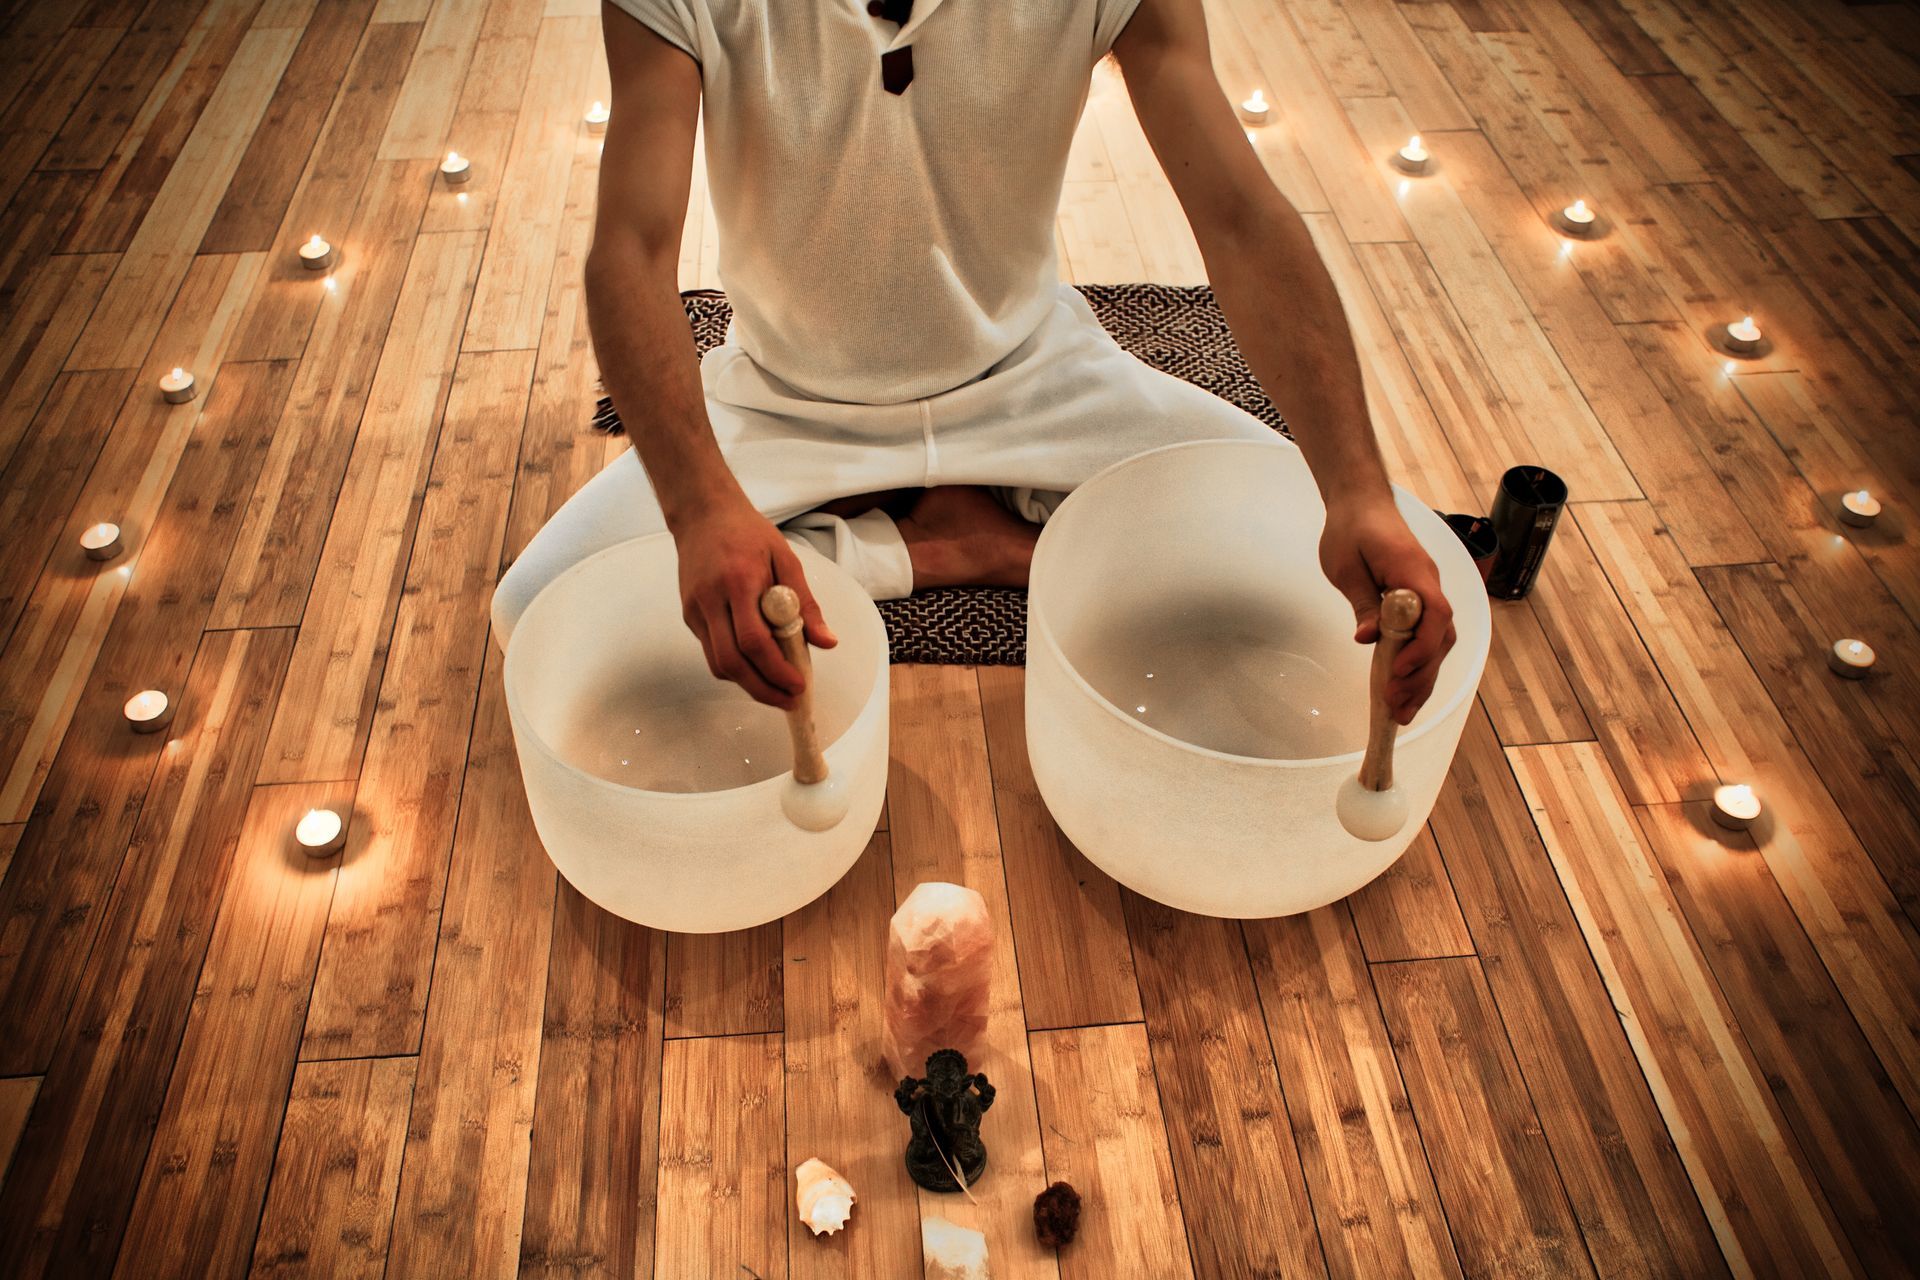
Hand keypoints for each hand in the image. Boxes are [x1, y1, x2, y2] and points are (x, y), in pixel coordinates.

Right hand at [671, 496, 836, 708]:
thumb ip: (805, 603)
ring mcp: (696, 610)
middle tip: (788, 699)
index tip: (798, 685)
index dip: (776, 670)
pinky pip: (711, 652)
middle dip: (762, 689)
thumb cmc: (749, 533)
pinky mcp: (689, 615)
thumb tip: (826, 642)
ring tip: (776, 689)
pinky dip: (735, 667)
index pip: (754, 641)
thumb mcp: (786, 559)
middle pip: (732, 662)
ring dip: (747, 684)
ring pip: (718, 664)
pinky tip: (756, 666)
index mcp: (739, 582)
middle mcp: (712, 600)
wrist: (703, 513)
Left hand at [1319, 496, 1455, 724]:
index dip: (1421, 648)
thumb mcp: (1346, 567)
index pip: (1435, 616)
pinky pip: (1425, 636)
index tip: (1399, 671)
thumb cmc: (1351, 529)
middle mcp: (1428, 584)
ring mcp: (1426, 593)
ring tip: (1400, 711)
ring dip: (1420, 677)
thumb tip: (1369, 638)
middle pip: (1440, 638)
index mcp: (1414, 572)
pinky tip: (1404, 688)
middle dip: (1420, 677)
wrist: (1361, 502)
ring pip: (1436, 642)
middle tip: (1396, 709)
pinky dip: (1417, 663)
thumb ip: (1362, 602)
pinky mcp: (1418, 600)